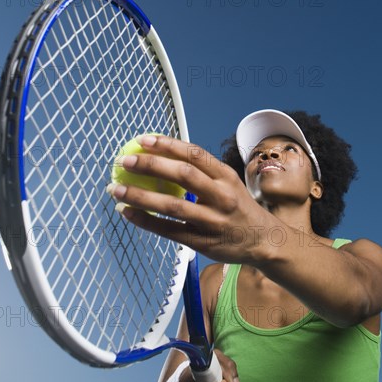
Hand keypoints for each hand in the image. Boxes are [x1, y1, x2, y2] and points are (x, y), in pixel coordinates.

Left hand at [107, 134, 278, 263]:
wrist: (264, 241)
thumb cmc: (240, 208)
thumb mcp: (230, 183)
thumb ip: (204, 172)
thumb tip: (164, 154)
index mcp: (226, 177)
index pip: (195, 154)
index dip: (167, 145)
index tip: (144, 140)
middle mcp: (222, 196)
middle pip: (183, 175)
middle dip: (150, 165)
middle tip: (125, 161)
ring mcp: (212, 220)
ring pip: (172, 205)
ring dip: (141, 196)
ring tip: (116, 189)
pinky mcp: (204, 242)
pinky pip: (169, 230)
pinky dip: (146, 221)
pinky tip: (128, 213)